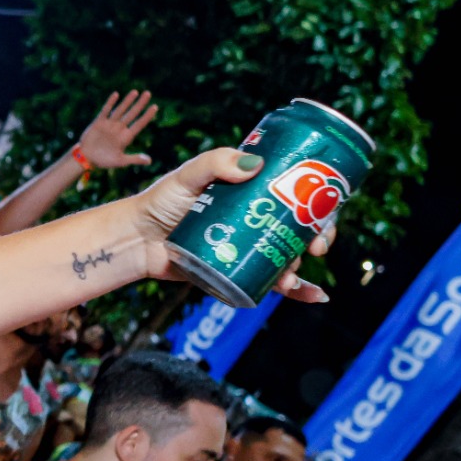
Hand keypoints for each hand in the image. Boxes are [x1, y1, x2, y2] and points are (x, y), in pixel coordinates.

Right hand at [78, 90, 156, 169]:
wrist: (86, 158)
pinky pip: (105, 111)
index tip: (155, 107)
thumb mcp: (120, 161)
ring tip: (135, 92)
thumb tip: (149, 161)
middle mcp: (119, 129)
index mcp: (126, 137)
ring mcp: (109, 124)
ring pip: (120, 110)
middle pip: (132, 114)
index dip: (147, 116)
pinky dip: (110, 103)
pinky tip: (116, 95)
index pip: (139, 124)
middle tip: (148, 93)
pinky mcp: (99, 122)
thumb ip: (134, 159)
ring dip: (127, 101)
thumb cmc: (103, 161)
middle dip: (140, 104)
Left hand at [132, 149, 332, 302]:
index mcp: (250, 191)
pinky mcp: (237, 271)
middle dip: (316, 238)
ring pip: (287, 256)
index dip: (317, 201)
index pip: (294, 193)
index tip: (323, 211)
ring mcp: (247, 246)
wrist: (136, 241)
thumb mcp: (187, 176)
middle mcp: (254, 218)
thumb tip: (254, 164)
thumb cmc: (158, 203)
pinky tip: (316, 296)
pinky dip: (297, 291)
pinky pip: (270, 281)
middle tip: (315, 248)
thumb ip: (215, 163)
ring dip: (299, 268)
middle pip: (300, 227)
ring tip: (288, 277)